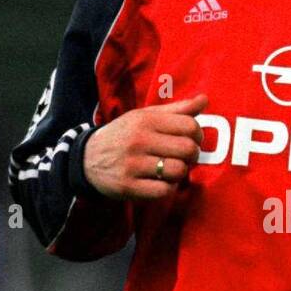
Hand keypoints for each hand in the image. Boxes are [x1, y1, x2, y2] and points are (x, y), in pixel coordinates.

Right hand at [83, 94, 207, 200]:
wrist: (86, 159)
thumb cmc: (124, 136)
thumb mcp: (145, 116)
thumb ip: (177, 110)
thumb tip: (204, 99)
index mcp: (145, 120)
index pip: (190, 126)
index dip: (198, 136)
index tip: (192, 140)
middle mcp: (138, 140)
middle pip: (188, 149)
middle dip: (192, 155)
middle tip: (183, 157)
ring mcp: (132, 164)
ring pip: (178, 171)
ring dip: (180, 173)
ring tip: (171, 169)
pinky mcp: (128, 186)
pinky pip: (164, 191)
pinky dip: (168, 188)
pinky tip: (161, 182)